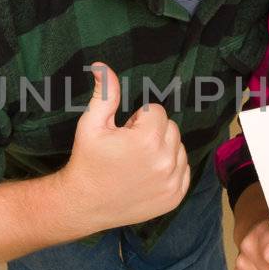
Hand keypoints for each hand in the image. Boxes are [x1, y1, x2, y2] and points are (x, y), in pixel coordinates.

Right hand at [59, 63, 189, 230]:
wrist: (84, 204)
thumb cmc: (87, 161)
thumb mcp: (91, 124)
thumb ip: (105, 94)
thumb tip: (102, 65)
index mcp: (148, 140)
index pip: (157, 112)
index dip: (137, 120)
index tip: (123, 133)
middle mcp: (165, 161)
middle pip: (171, 128)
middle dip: (152, 132)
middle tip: (129, 147)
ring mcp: (172, 182)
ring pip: (179, 149)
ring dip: (162, 149)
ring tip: (137, 161)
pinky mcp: (175, 197)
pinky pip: (184, 169)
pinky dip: (170, 169)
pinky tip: (147, 174)